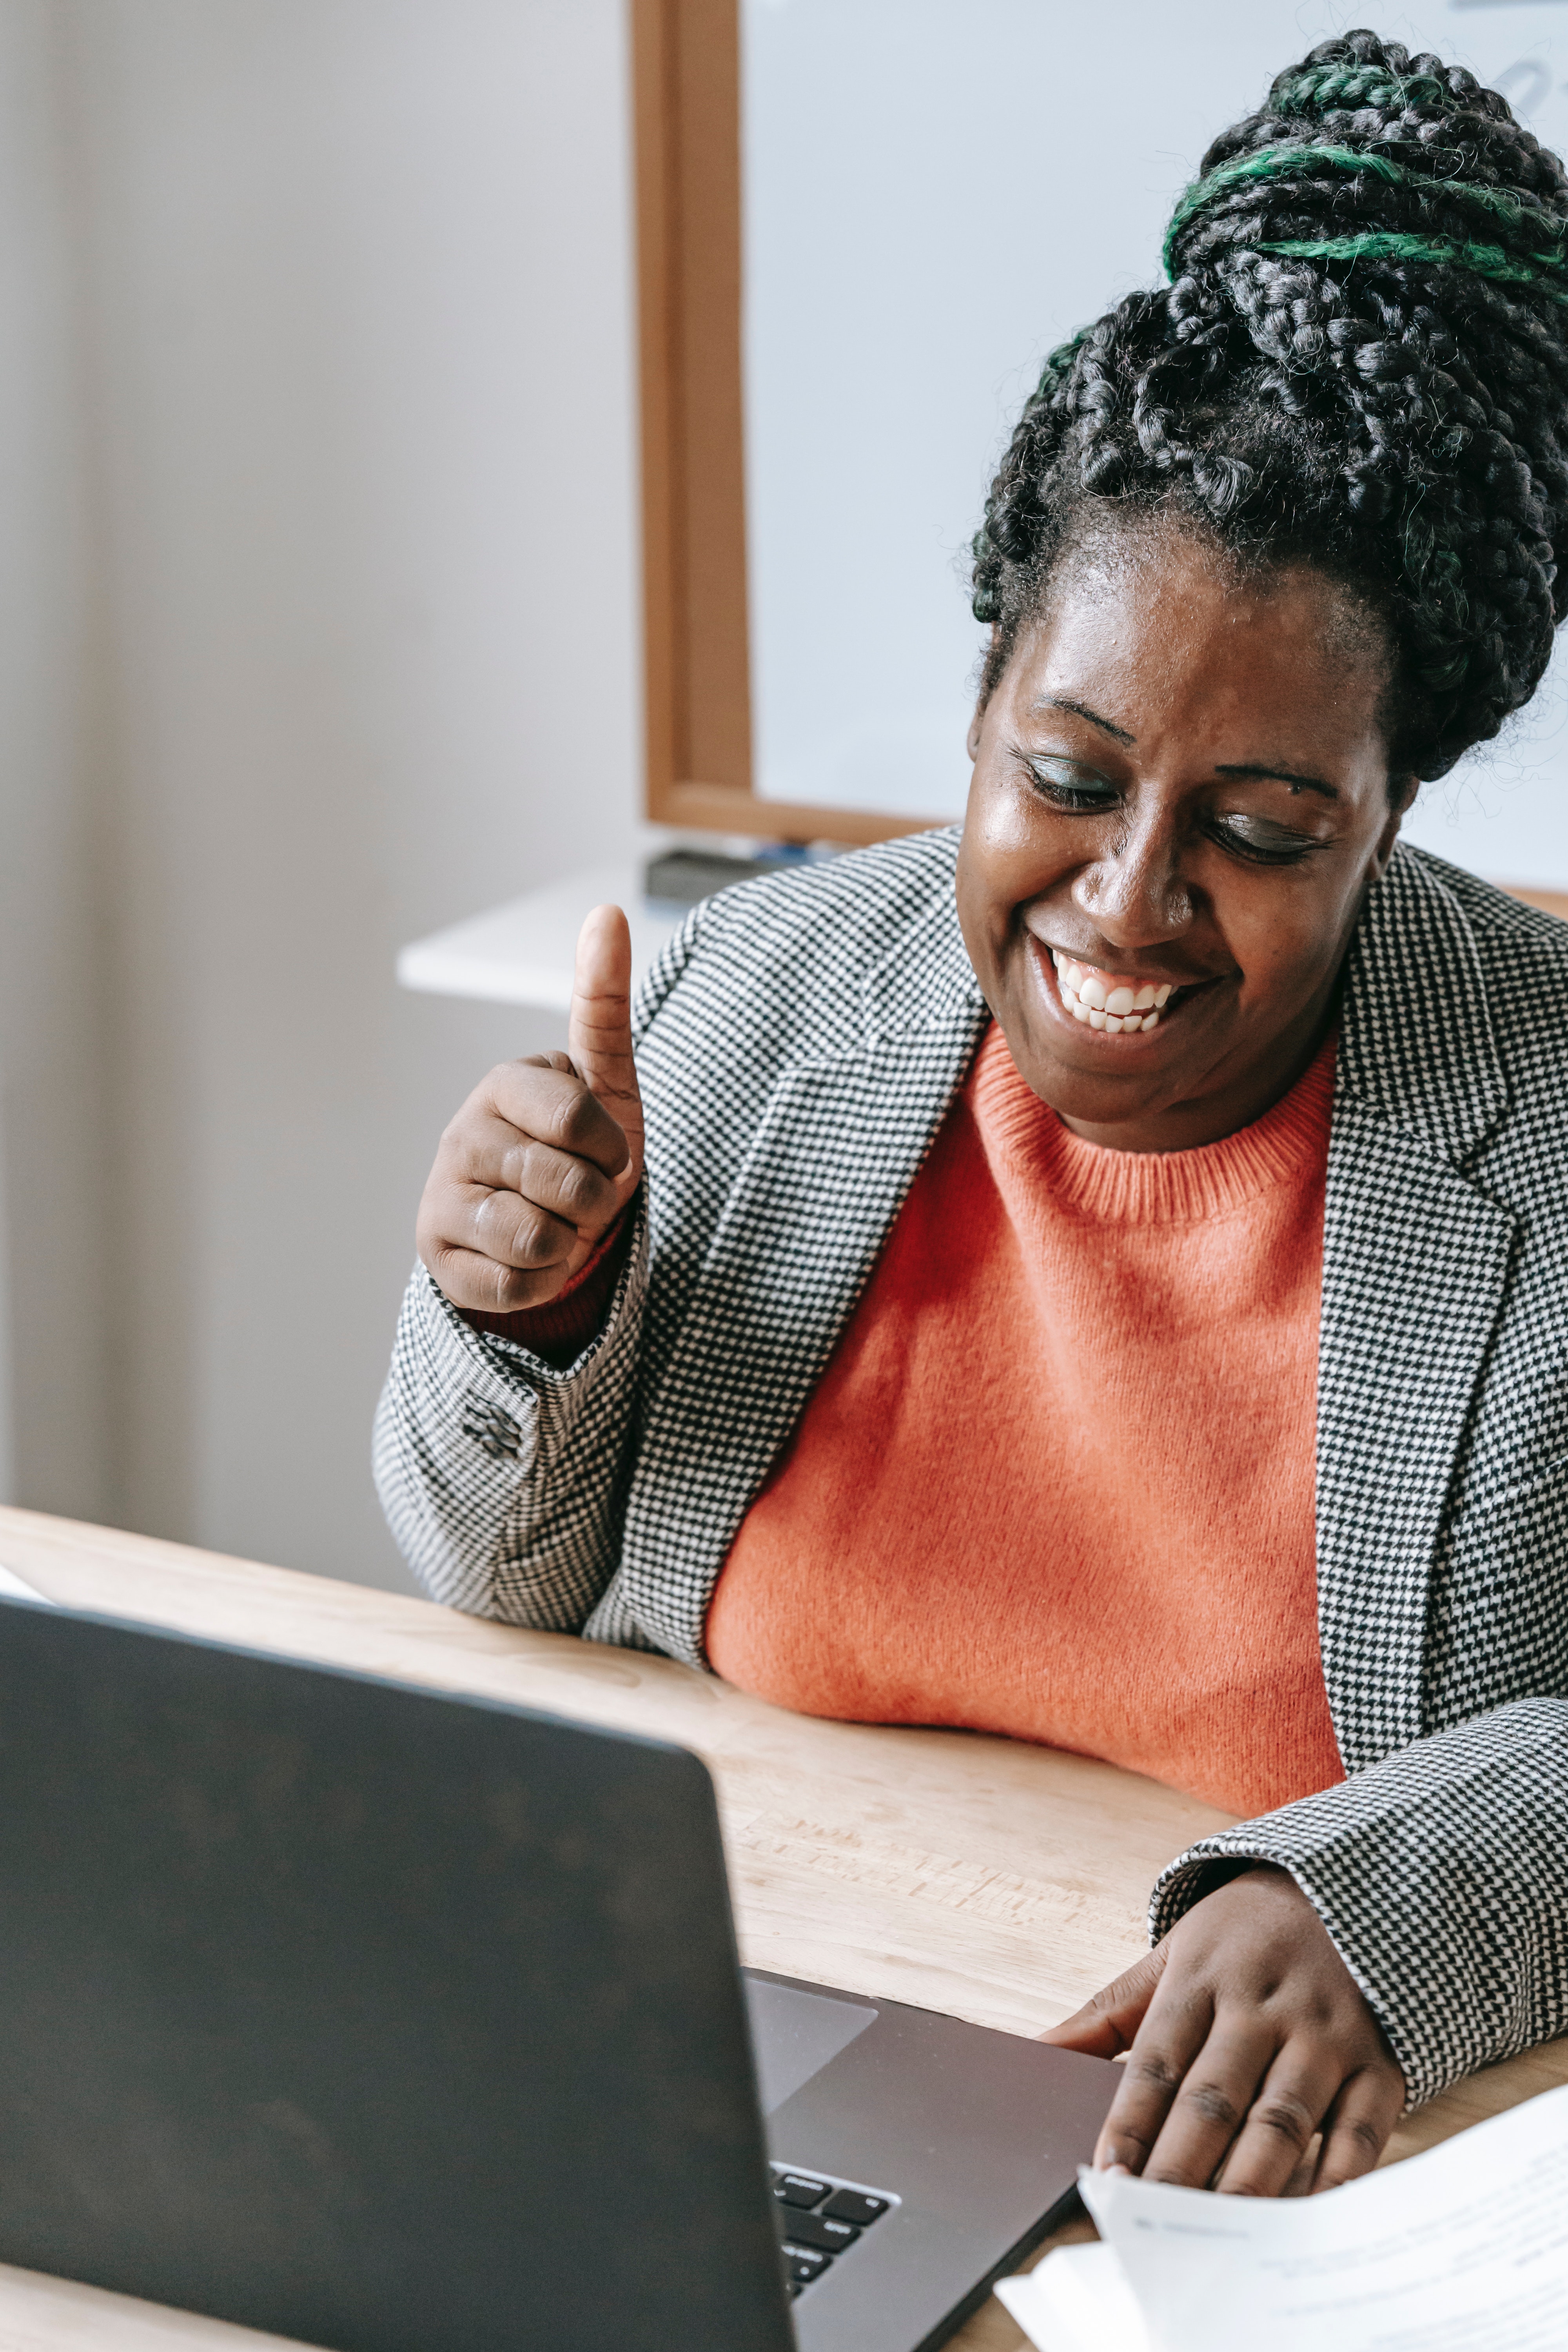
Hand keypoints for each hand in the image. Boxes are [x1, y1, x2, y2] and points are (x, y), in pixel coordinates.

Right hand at [416, 905, 644, 1313]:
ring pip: (535, 1238)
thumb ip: (603, 1000)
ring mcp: (441, 1193)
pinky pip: (514, 1284)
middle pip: (564, 1184)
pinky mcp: (436, 1255)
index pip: (578, 1119)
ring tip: (554, 1224)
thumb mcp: (606, 1078)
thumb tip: (604, 911)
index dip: (612, 1149)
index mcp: (504, 1084)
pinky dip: (542, 1281)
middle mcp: (461, 1133)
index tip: (607, 1151)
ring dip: (568, 1241)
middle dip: (594, 1201)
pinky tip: (531, 1259)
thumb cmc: (581, 1148)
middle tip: (582, 1195)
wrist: (552, 1225)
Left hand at [1041, 1866, 1404, 2195]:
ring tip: (1216, 2235)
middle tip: (1152, 2222)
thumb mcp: (1167, 1956)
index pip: (1157, 2063)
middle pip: (1215, 2099)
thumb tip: (1034, 2051)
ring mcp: (1325, 2035)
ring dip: (1248, 2182)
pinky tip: (1303, 2216)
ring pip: (1282, 2120)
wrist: (1342, 1887)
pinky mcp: (1379, 2062)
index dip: (1130, 2124)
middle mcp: (1264, 2007)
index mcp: (1202, 1979)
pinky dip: (1333, 2178)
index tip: (1106, 2178)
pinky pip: (1360, 2130)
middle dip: (1180, 2166)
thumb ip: (1104, 2015)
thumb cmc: (1239, 1936)